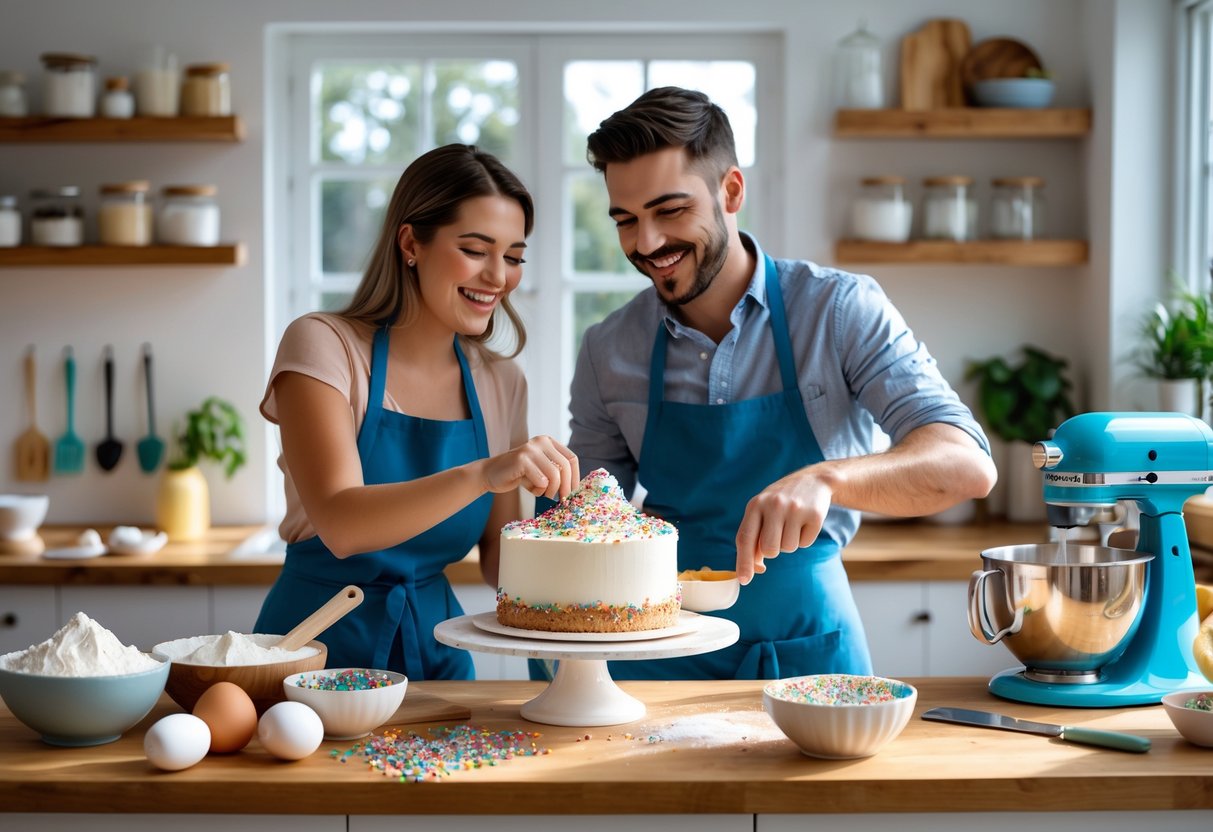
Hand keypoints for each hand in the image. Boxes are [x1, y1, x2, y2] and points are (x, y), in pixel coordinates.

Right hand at [481, 436, 579, 500]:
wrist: (490, 474)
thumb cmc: (519, 475)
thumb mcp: (541, 470)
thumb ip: (556, 473)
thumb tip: (576, 488)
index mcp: (549, 442)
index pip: (571, 459)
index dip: (575, 478)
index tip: (572, 492)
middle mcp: (541, 441)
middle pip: (565, 467)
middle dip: (565, 487)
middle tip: (561, 500)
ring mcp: (531, 448)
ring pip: (554, 475)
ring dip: (550, 491)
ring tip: (541, 494)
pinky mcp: (522, 459)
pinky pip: (541, 480)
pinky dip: (537, 490)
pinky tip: (529, 488)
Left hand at [735, 470, 832, 584]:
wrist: (813, 480)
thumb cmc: (781, 503)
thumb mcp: (762, 512)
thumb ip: (754, 537)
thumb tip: (754, 569)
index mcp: (755, 505)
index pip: (745, 538)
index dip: (743, 562)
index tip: (744, 580)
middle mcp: (773, 505)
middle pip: (769, 550)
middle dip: (773, 550)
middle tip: (779, 533)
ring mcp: (795, 509)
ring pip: (788, 549)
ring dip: (790, 542)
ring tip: (792, 523)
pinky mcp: (814, 515)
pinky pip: (805, 543)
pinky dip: (805, 538)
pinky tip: (805, 522)